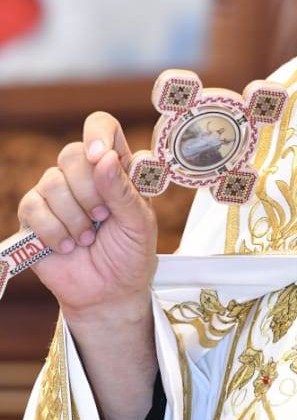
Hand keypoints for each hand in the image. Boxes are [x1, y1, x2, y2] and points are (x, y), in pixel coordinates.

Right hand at [18, 112, 157, 327]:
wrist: (108, 293)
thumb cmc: (130, 254)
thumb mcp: (140, 223)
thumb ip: (124, 191)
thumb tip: (104, 158)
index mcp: (116, 166)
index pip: (102, 126)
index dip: (98, 134)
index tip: (101, 158)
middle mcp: (85, 173)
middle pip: (73, 153)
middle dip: (90, 191)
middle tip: (103, 218)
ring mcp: (57, 193)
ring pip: (52, 181)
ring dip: (74, 216)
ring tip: (87, 238)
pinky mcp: (34, 215)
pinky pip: (33, 206)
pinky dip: (53, 229)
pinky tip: (66, 245)